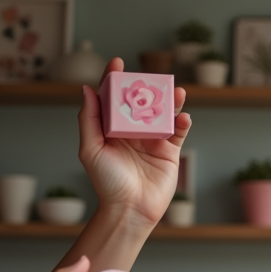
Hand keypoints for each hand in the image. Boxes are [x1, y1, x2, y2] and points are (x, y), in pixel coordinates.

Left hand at [79, 57, 190, 227]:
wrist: (129, 208)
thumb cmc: (107, 182)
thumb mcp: (91, 148)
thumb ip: (89, 119)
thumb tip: (87, 89)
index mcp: (112, 128)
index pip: (114, 98)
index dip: (115, 79)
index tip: (118, 63)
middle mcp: (133, 131)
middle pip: (142, 102)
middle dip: (149, 87)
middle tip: (153, 77)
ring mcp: (153, 140)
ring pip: (164, 114)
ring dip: (172, 101)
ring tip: (177, 92)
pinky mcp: (170, 151)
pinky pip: (178, 132)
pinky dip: (182, 123)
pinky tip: (183, 117)